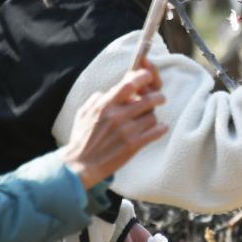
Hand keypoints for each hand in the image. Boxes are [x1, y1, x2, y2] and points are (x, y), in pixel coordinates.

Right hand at [62, 59, 166, 189]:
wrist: (80, 165)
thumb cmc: (81, 138)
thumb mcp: (84, 113)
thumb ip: (97, 98)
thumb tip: (109, 90)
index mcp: (105, 105)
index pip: (128, 84)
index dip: (142, 77)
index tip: (148, 76)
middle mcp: (117, 116)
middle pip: (148, 100)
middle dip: (158, 97)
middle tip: (160, 98)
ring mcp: (126, 131)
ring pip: (152, 116)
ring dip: (153, 116)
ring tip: (150, 119)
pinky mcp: (132, 146)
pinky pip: (155, 132)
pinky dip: (161, 129)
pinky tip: (161, 128)